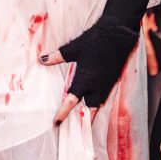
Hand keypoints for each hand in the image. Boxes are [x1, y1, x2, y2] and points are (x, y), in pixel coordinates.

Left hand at [39, 0, 148, 124]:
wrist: (118, 35)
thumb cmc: (94, 40)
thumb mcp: (73, 48)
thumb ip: (58, 57)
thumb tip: (42, 60)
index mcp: (85, 79)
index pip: (72, 100)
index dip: (63, 113)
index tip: (56, 122)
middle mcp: (97, 85)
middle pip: (91, 108)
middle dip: (84, 118)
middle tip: (76, 125)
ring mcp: (107, 83)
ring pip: (100, 103)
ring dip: (92, 109)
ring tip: (85, 115)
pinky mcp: (113, 79)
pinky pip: (106, 94)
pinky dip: (99, 99)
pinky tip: (94, 97)